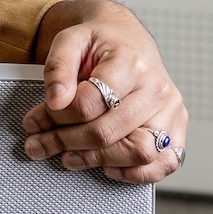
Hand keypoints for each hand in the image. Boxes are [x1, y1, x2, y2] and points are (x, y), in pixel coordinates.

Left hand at [21, 0, 187, 183]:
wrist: (129, 39)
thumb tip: (55, 100)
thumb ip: (58, 67)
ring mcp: (171, 112)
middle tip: (41, 143)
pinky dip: (135, 174)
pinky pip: (165, 163)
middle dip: (67, 141)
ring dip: (97, 160)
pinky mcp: (177, 130)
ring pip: (138, 152)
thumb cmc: (100, 43)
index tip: (36, 119)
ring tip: (68, 157)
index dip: (57, 115)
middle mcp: (156, 88)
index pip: (90, 101)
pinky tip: (107, 168)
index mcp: (130, 61)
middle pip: (109, 130)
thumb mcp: (70, 40)